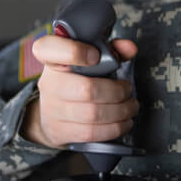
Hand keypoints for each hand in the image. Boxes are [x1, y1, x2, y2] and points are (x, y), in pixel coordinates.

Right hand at [21, 35, 139, 147]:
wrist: (51, 114)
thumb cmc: (75, 81)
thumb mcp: (86, 60)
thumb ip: (110, 49)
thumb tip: (130, 48)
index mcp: (52, 59)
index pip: (49, 49)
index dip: (73, 52)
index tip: (95, 55)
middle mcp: (49, 83)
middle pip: (86, 89)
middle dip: (116, 92)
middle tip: (128, 90)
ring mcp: (52, 109)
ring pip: (93, 114)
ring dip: (120, 112)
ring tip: (130, 107)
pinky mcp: (59, 131)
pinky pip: (91, 132)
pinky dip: (114, 128)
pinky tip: (123, 122)